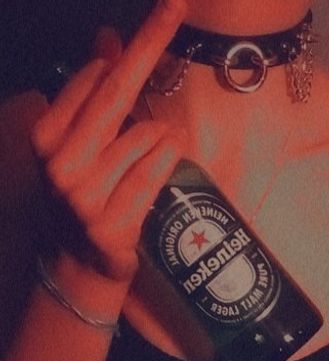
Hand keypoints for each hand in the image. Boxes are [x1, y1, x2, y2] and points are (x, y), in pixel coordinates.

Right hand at [31, 0, 186, 284]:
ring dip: (160, 138)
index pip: (99, 76)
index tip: (169, 9)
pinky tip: (158, 166)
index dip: (137, 42)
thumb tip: (108, 40)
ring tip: (144, 161)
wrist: (78, 263)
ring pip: (149, 133)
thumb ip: (95, 93)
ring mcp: (84, 194)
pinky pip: (158, 167)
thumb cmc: (85, 195)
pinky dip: (168, 159)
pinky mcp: (111, 221)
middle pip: (118, 90)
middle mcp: (60, 161)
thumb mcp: (80, 144)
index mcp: (48, 134)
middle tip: (177, 4)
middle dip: (151, 42)